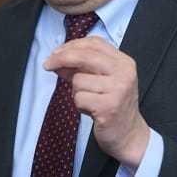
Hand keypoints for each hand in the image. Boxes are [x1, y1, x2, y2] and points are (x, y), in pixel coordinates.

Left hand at [44, 36, 149, 170]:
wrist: (129, 134)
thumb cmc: (112, 105)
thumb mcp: (101, 80)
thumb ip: (83, 67)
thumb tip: (56, 58)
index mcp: (124, 62)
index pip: (95, 43)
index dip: (72, 45)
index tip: (56, 52)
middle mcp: (124, 72)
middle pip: (85, 55)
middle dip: (61, 58)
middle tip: (47, 64)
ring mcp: (118, 89)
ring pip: (78, 80)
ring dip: (75, 91)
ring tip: (89, 101)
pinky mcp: (109, 107)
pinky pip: (79, 98)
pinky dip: (79, 105)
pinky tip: (90, 111)